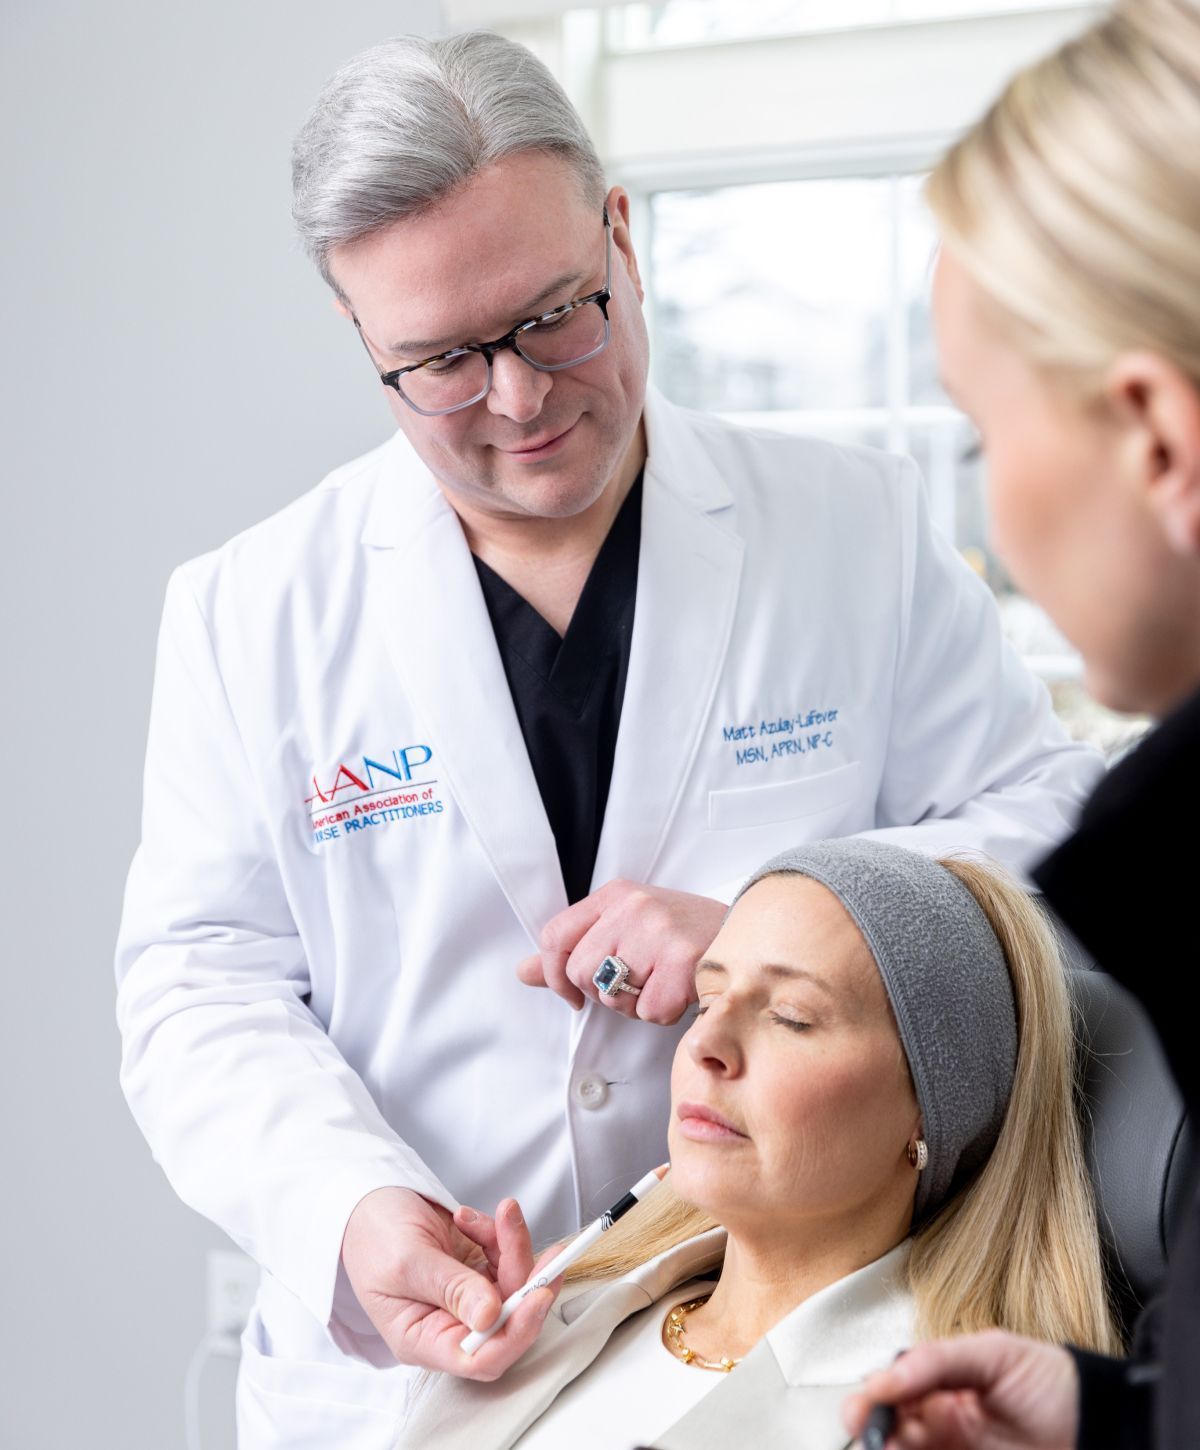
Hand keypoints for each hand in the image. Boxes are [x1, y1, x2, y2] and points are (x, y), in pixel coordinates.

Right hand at [340, 1187, 561, 1380]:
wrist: (365, 1199)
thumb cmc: (372, 1233)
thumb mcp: (408, 1261)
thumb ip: (452, 1289)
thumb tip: (491, 1316)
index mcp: (423, 1339)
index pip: (480, 1357)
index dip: (515, 1333)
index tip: (538, 1297)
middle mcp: (446, 1324)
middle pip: (506, 1319)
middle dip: (528, 1282)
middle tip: (551, 1253)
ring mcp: (463, 1296)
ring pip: (511, 1284)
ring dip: (514, 1246)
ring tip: (505, 1212)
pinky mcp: (473, 1269)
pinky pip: (503, 1257)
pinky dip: (498, 1233)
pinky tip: (469, 1216)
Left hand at [517, 878, 726, 1023]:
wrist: (746, 930)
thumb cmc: (681, 933)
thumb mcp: (625, 927)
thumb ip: (574, 948)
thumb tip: (522, 972)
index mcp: (615, 894)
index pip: (553, 936)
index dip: (553, 974)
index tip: (572, 995)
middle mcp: (633, 907)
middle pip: (581, 972)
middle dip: (605, 992)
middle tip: (638, 982)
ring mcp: (659, 932)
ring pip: (612, 996)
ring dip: (635, 1004)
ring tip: (661, 982)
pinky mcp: (683, 961)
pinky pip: (649, 1012)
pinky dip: (663, 1013)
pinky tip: (681, 991)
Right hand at [842, 1331, 1078, 1448]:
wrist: (1104, 1428)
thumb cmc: (1055, 1383)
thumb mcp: (993, 1353)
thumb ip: (937, 1359)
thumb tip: (889, 1374)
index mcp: (941, 1385)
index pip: (892, 1391)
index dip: (871, 1400)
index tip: (862, 1411)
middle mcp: (943, 1423)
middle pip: (892, 1430)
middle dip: (874, 1433)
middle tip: (873, 1438)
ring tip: (890, 1449)